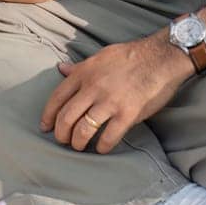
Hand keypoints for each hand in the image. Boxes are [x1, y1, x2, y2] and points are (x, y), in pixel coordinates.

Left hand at [40, 33, 192, 153]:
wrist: (160, 57)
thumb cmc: (130, 56)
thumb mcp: (100, 56)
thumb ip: (80, 67)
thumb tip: (61, 68)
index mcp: (83, 73)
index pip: (57, 98)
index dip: (48, 116)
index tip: (45, 127)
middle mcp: (92, 88)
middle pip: (66, 117)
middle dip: (61, 133)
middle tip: (63, 140)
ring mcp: (109, 102)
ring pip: (84, 130)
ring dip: (78, 142)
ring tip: (79, 146)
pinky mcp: (127, 114)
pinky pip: (109, 137)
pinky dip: (103, 147)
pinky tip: (102, 148)